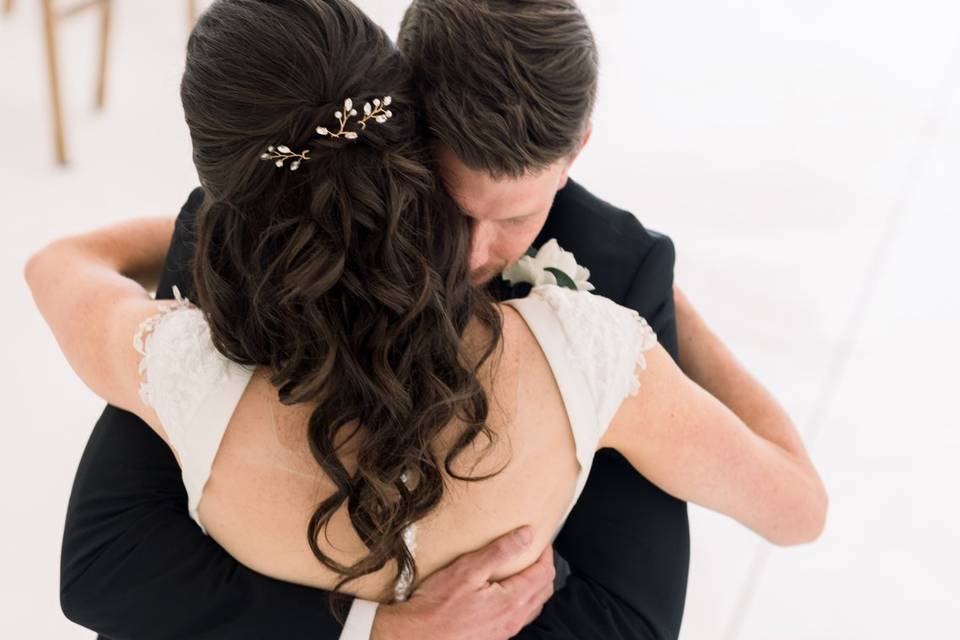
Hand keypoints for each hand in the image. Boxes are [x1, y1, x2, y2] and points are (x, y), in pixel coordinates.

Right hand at [371, 526, 554, 639]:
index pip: (544, 574)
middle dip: (543, 568)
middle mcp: (513, 620)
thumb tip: (526, 535)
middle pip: (544, 591)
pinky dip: (522, 600)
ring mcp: (504, 631)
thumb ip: (500, 551)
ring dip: (534, 586)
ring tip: (523, 569)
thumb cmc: (437, 605)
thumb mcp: (467, 569)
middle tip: (534, 551)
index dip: (545, 553)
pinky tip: (505, 592)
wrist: (417, 636)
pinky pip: (519, 617)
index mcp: (512, 601)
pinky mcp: (493, 637)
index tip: (539, 539)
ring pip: (533, 606)